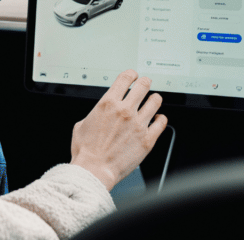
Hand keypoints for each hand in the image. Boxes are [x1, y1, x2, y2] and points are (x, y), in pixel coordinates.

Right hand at [70, 70, 166, 190]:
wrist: (94, 170)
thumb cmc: (86, 151)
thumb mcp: (81, 124)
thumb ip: (95, 114)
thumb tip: (100, 113)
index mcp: (108, 103)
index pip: (125, 78)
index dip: (131, 74)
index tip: (133, 76)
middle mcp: (125, 110)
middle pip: (143, 85)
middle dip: (145, 82)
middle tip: (145, 84)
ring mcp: (138, 124)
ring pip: (155, 101)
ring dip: (154, 99)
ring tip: (153, 101)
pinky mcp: (147, 138)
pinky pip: (162, 122)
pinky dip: (161, 119)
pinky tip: (157, 120)